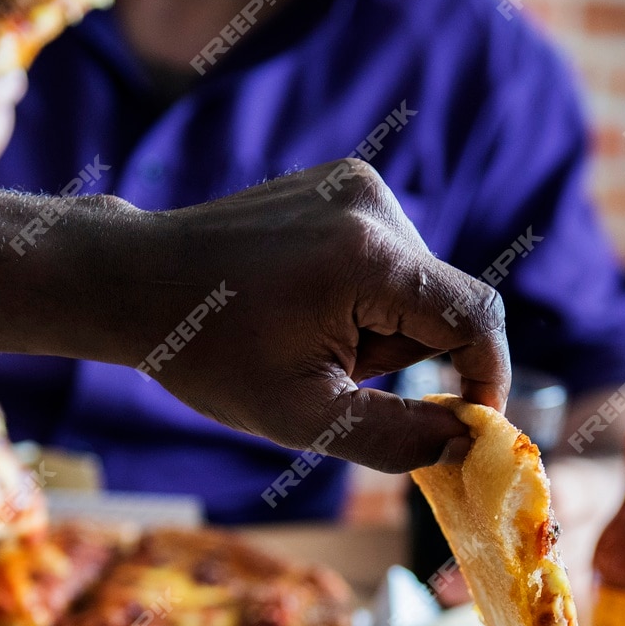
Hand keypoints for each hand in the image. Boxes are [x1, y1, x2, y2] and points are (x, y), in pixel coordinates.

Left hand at [100, 160, 511, 472]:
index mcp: (368, 258)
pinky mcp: (343, 182)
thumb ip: (395, 438)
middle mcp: (372, 205)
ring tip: (307, 334)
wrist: (138, 280)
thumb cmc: (211, 354)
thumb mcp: (303, 417)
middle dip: (407, 354)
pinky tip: (305, 302)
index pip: (475, 318)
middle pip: (444, 303)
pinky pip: (392, 256)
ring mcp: (357, 185)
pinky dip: (367, 294)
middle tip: (333, 372)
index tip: (468, 425)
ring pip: (420, 283)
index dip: (485, 379)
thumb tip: (466, 442)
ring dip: (385, 325)